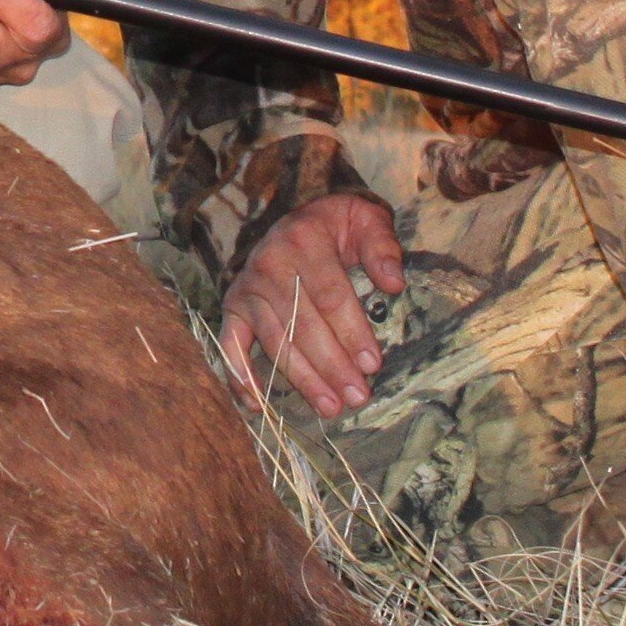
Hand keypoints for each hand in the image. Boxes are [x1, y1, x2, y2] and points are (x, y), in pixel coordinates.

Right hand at [219, 193, 406, 414]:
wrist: (295, 218)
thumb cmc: (336, 226)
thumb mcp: (365, 220)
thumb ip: (382, 246)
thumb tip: (393, 284)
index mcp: (303, 240)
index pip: (329, 295)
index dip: (351, 332)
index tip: (372, 365)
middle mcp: (268, 264)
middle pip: (302, 324)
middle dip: (331, 365)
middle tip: (357, 397)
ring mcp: (247, 288)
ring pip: (275, 340)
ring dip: (302, 378)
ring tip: (330, 407)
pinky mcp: (233, 307)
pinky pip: (231, 345)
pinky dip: (240, 376)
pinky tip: (258, 405)